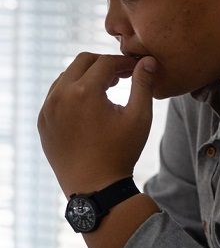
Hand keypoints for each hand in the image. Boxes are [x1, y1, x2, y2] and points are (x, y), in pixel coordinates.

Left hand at [38, 53, 155, 195]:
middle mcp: (60, 96)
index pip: (106, 63)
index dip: (124, 63)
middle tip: (123, 76)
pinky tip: (90, 105)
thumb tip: (148, 61)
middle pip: (83, 61)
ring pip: (66, 76)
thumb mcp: (139, 117)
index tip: (137, 69)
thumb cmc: (121, 152)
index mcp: (84, 92)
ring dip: (87, 76)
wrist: (94, 187)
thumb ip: (143, 84)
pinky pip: (56, 95)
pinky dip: (73, 91)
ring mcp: (48, 109)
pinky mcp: (43, 121)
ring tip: (107, 89)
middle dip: (104, 64)